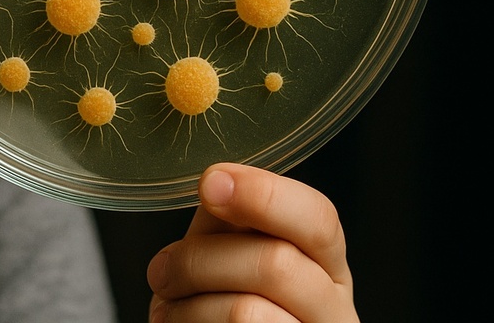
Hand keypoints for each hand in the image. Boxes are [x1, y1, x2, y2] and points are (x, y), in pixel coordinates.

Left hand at [146, 163, 358, 322]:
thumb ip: (232, 218)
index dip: (265, 195)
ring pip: (246, 311)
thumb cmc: (218, 297)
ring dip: (188, 304)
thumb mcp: (230, 249)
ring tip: (166, 305)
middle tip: (161, 271)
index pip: (318, 219)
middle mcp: (331, 305)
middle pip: (275, 264)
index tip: (210, 183)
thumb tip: (219, 184)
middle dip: (200, 260)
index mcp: (323, 261)